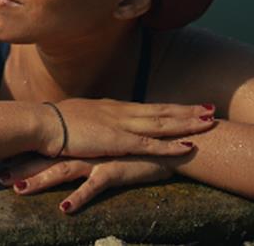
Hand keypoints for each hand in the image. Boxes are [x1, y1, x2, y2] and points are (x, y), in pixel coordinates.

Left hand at [0, 155, 177, 213]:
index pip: (47, 150)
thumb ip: (90, 151)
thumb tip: (71, 153)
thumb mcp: (108, 149)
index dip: (25, 157)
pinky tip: (65, 208)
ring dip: (41, 180)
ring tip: (19, 189)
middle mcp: (85, 150)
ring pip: (63, 171)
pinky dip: (79, 198)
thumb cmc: (137, 149)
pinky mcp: (114, 171)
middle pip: (48, 160)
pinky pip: (93, 187)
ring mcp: (98, 160)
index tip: (1, 162)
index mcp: (81, 144)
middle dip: (23, 169)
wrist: (169, 144)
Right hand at [36, 98, 214, 157]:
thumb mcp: (79, 118)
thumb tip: (96, 123)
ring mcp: (122, 125)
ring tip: (209, 121)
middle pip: (162, 111)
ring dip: (187, 123)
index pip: (149, 107)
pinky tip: (188, 147)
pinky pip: (150, 145)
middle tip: (210, 108)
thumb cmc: (54, 122)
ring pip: (162, 124)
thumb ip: (93, 121)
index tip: (189, 106)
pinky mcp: (117, 142)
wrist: (43, 123)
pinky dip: (171, 146)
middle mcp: (122, 112)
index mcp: (113, 107)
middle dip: (187, 111)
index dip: (171, 107)